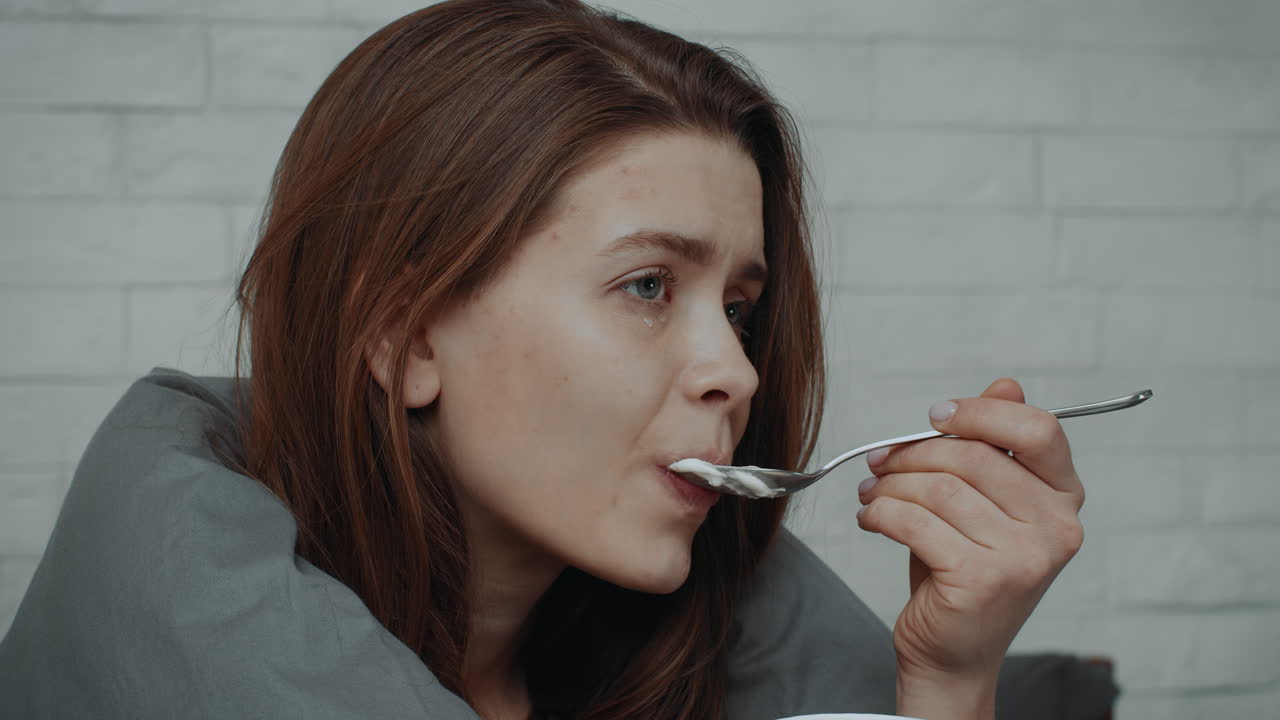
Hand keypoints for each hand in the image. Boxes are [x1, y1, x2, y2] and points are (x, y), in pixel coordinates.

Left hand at [856, 378, 1084, 714]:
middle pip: (974, 456)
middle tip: (879, 462)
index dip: (981, 412)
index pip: (1039, 429)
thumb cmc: (962, 567)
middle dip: (913, 453)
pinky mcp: (983, 581)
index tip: (935, 415)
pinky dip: (881, 514)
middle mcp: (1057, 527)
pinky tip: (871, 518)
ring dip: (891, 485)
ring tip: (871, 494)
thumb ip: (994, 444)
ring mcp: (1025, 558)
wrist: (953, 650)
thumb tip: (1006, 384)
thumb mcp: (981, 500)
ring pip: (939, 488)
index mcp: (1064, 498)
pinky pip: (916, 522)